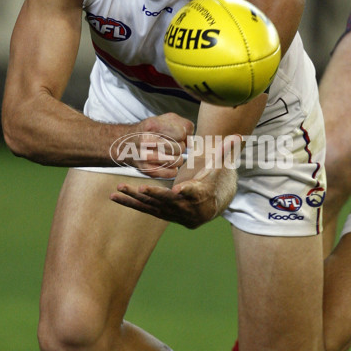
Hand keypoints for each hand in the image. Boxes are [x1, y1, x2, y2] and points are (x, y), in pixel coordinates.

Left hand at [110, 135, 239, 227]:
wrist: (213, 205)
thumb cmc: (215, 180)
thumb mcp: (221, 166)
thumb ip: (225, 151)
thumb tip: (237, 136)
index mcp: (203, 196)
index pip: (196, 193)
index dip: (187, 192)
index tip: (178, 189)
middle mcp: (188, 209)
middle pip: (169, 202)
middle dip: (154, 195)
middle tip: (141, 189)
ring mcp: (174, 214)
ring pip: (152, 207)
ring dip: (134, 198)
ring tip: (118, 190)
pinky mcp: (162, 214)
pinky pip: (144, 209)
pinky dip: (129, 203)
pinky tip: (113, 196)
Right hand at [111, 113, 193, 178]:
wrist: (126, 144)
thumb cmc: (150, 131)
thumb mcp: (163, 119)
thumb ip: (183, 125)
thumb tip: (191, 141)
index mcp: (152, 125)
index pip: (181, 132)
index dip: (183, 135)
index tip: (177, 135)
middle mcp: (146, 141)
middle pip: (180, 148)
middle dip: (180, 147)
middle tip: (173, 146)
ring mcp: (146, 157)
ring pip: (178, 161)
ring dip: (178, 158)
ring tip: (170, 154)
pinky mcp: (147, 170)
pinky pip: (171, 173)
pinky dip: (173, 169)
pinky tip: (167, 163)